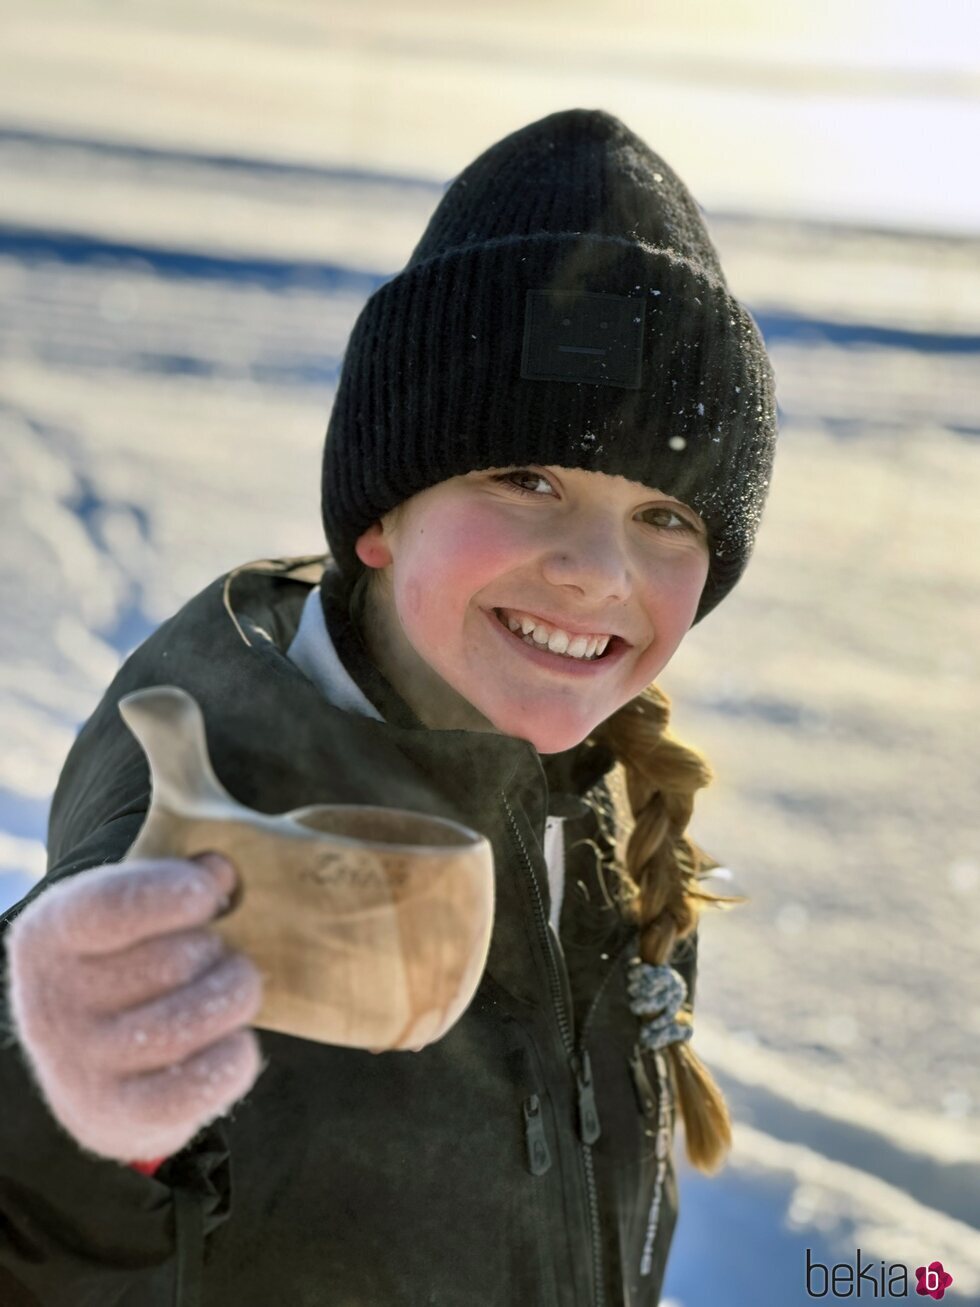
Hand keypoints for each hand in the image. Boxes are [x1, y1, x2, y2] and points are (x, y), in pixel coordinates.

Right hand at [4, 853, 263, 1162]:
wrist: (95, 1058)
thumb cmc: (131, 959)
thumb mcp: (138, 907)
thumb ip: (180, 877)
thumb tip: (220, 872)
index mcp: (49, 933)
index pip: (116, 906)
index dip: (179, 894)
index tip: (210, 894)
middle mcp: (49, 1002)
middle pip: (173, 962)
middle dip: (218, 950)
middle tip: (219, 953)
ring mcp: (76, 1066)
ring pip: (191, 1021)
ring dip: (234, 997)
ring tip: (234, 988)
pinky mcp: (113, 1118)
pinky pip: (194, 1088)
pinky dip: (234, 1059)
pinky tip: (235, 1040)